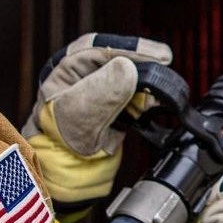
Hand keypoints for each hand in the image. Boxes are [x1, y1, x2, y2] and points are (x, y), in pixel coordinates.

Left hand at [22, 33, 171, 217]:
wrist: (66, 175)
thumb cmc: (58, 144)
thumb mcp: (79, 114)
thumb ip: (103, 91)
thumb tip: (128, 68)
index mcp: (69, 68)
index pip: (102, 48)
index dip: (132, 49)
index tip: (159, 55)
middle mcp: (89, 74)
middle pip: (123, 58)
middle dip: (144, 64)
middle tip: (164, 68)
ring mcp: (106, 89)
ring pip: (136, 76)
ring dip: (150, 83)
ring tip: (163, 90)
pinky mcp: (121, 106)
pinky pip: (141, 95)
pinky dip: (151, 99)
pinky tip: (157, 104)